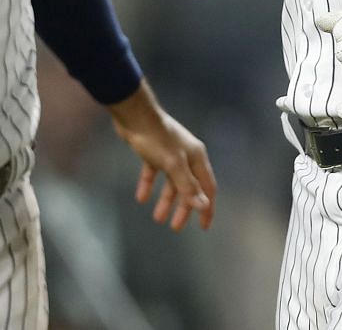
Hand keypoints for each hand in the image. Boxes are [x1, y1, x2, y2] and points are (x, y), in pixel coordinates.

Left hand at [108, 84, 216, 231]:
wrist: (133, 115)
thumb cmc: (156, 138)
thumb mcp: (173, 165)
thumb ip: (188, 186)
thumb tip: (204, 205)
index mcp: (197, 158)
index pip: (207, 188)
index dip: (206, 208)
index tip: (203, 227)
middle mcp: (187, 156)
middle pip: (189, 187)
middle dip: (183, 208)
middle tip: (175, 227)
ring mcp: (170, 153)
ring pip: (171, 182)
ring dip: (166, 200)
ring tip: (158, 218)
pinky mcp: (153, 151)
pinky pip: (154, 172)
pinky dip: (149, 185)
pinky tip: (141, 198)